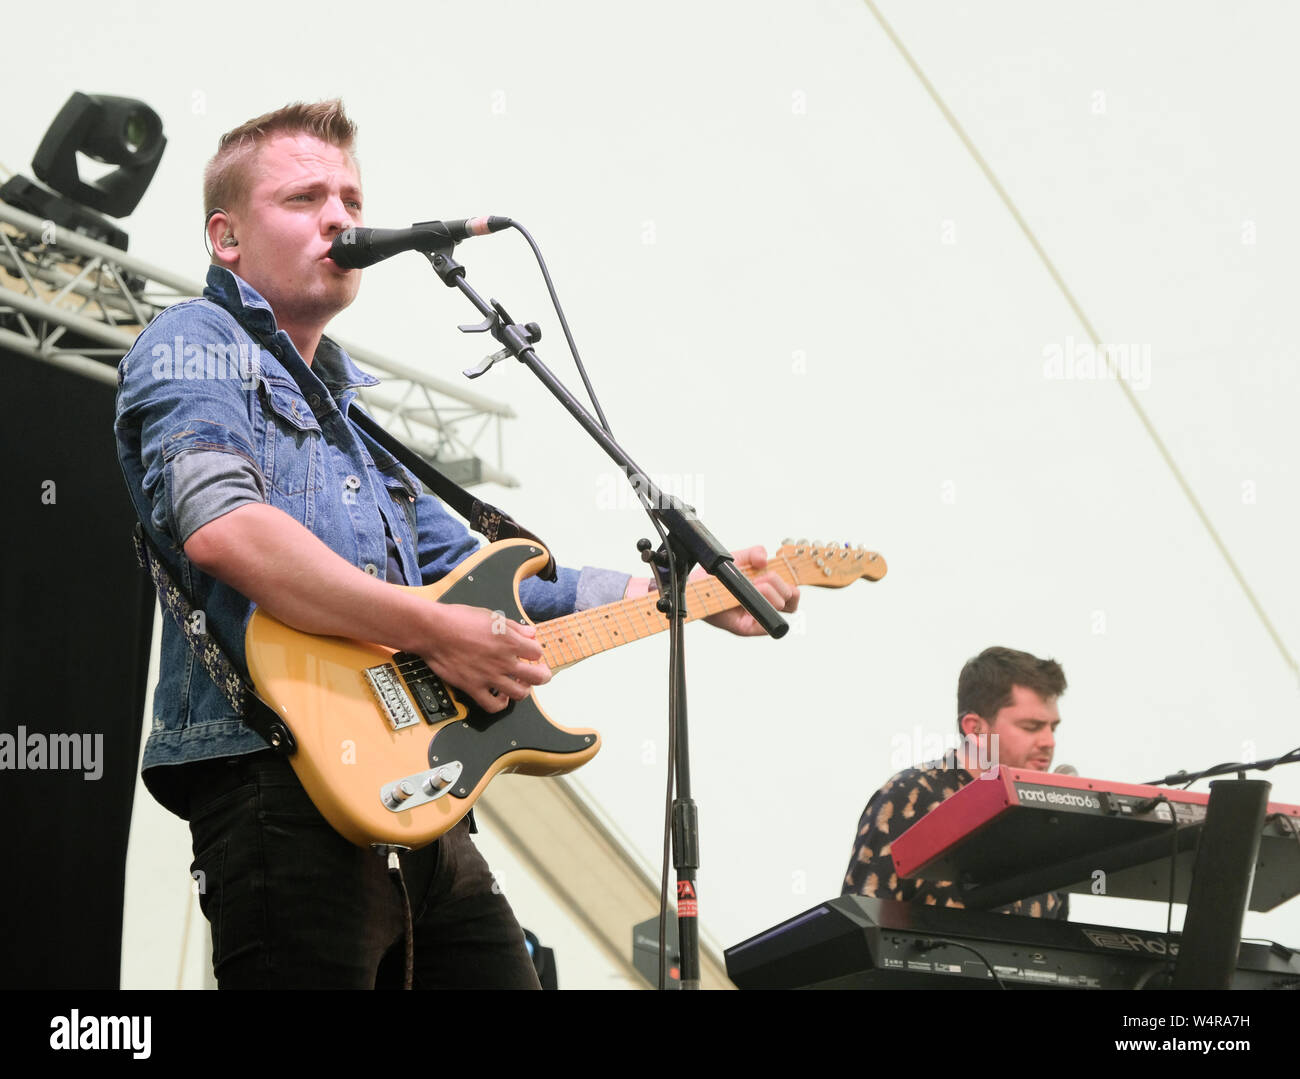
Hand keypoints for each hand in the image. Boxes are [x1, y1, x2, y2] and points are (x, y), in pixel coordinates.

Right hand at [418, 604, 551, 712]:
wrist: (433, 630)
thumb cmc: (459, 619)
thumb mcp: (492, 616)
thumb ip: (515, 627)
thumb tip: (531, 633)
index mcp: (510, 641)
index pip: (537, 652)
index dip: (535, 653)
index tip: (530, 653)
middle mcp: (503, 661)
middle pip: (537, 676)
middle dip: (542, 675)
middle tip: (540, 674)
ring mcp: (489, 677)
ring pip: (519, 693)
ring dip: (524, 690)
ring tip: (520, 684)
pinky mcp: (474, 688)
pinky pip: (493, 705)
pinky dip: (501, 704)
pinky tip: (501, 697)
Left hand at [703, 546, 798, 636]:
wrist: (696, 587)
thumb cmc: (717, 576)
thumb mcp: (738, 558)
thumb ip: (754, 553)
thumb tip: (764, 560)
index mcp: (766, 592)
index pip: (792, 595)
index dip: (791, 585)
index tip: (777, 574)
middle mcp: (763, 606)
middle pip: (791, 601)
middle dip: (779, 584)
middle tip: (761, 578)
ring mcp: (755, 618)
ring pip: (780, 607)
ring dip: (770, 592)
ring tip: (754, 585)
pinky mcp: (745, 628)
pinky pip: (764, 624)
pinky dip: (760, 607)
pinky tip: (748, 596)